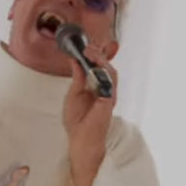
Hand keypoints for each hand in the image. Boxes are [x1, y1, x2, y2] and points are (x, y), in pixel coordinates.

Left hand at [64, 53, 118, 185]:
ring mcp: (110, 95)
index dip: (98, 54)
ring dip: (100, 60)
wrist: (81, 140)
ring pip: (111, 72)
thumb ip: (77, 78)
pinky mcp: (110, 100)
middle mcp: (106, 90)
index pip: (100, 67)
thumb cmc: (78, 122)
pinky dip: (102, 71)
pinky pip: (110, 82)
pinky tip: (93, 65)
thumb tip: (74, 60)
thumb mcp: (73, 94)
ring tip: (89, 52)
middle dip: (99, 54)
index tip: (87, 44)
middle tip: (87, 47)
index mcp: (97, 88)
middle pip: (107, 67)